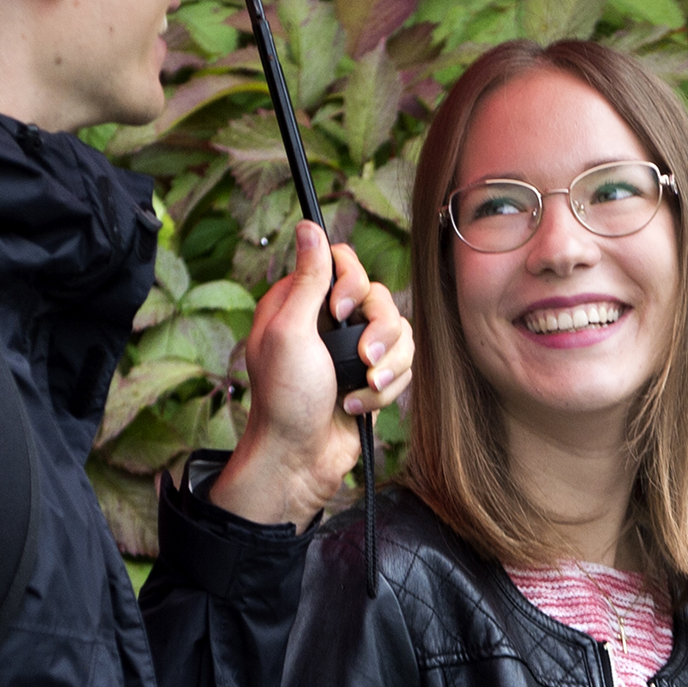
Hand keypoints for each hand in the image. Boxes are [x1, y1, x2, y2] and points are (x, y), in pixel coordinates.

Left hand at [207, 221, 414, 530]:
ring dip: (387, 367)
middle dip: (380, 331)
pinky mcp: (371, 377)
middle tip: (363, 359)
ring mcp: (351, 350)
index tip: (341, 310)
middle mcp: (327, 321)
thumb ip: (306, 279)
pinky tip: (358, 407)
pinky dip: (386, 390)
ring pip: (399, 332)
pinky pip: (402, 365)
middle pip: (380, 297)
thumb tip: (308, 226)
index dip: (352, 282)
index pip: (343, 262)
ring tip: (363, 390)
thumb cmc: (285, 400)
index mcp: (300, 302)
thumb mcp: (289, 333)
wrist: (300, 461)